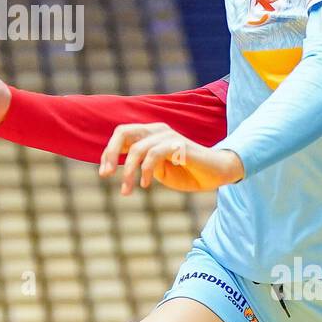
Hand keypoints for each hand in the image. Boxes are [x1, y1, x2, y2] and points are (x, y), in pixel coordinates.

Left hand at [98, 122, 244, 193]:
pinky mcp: (179, 145)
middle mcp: (158, 130)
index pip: (122, 134)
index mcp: (151, 134)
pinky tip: (146, 184)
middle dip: (110, 153)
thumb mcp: (158, 170)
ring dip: (129, 172)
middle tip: (106, 175)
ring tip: (127, 190)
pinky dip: (146, 170)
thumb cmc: (187, 173)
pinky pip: (154, 154)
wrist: (217, 174)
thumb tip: (119, 166)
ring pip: (137, 148)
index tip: (104, 173)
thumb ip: (141, 164)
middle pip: (124, 132)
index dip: (108, 152)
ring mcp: (169, 135)